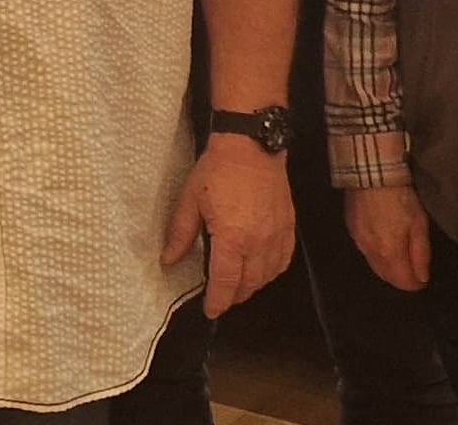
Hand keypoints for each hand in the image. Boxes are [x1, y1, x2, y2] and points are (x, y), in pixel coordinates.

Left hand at [164, 138, 295, 316]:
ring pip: (267, 277)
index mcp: (232, 238)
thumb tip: (169, 259)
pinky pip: (282, 262)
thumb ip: (180, 234)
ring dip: (251, 286)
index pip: (225, 283)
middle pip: (247, 285)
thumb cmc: (217, 170)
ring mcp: (277, 236)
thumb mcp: (190, 200)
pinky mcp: (288, 227)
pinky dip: (270, 272)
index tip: (210, 311)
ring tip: (236, 285)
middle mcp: (258, 243)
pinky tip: (259, 269)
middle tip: (219, 297)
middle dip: (232, 296)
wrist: (251, 146)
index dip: (216, 301)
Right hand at [345, 186, 430, 291]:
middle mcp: (371, 253)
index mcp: (390, 254)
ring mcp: (358, 242)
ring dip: (388, 266)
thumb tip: (422, 278)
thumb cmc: (401, 199)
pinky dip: (376, 253)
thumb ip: (421, 255)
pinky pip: (365, 250)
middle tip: (413, 269)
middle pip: (387, 277)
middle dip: (401, 278)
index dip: (416, 284)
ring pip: (374, 265)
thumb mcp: (419, 225)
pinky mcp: (351, 229)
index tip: (424, 278)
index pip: (404, 283)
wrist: (371, 172)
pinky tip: (383, 239)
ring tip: (399, 255)